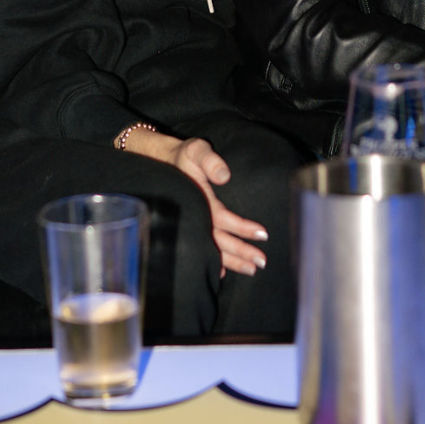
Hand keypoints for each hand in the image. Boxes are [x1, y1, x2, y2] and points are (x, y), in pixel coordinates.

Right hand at [123, 129, 268, 276]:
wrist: (162, 162)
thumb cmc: (184, 156)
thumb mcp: (197, 150)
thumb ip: (210, 160)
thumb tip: (224, 176)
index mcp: (200, 200)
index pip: (224, 219)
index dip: (242, 228)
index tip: (262, 234)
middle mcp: (196, 216)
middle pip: (219, 240)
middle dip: (240, 253)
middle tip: (261, 262)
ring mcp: (193, 223)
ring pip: (212, 248)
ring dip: (232, 261)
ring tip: (251, 269)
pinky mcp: (192, 226)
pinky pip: (202, 248)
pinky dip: (212, 262)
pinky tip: (223, 273)